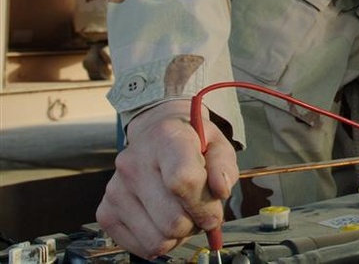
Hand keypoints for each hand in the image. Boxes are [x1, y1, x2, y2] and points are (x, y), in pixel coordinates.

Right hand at [96, 100, 236, 257]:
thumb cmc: (191, 144)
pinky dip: (161, 242)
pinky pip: (143, 248)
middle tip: (199, 209)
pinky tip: (164, 220)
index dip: (205, 204)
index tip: (215, 209)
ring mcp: (115, 190)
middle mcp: (133, 163)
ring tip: (182, 213)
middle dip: (196, 222)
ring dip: (179, 235)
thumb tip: (221, 191)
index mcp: (165, 138)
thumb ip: (224, 166)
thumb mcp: (218, 144)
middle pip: (173, 220)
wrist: (154, 137)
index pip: (183, 180)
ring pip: (158, 240)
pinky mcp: (106, 213)